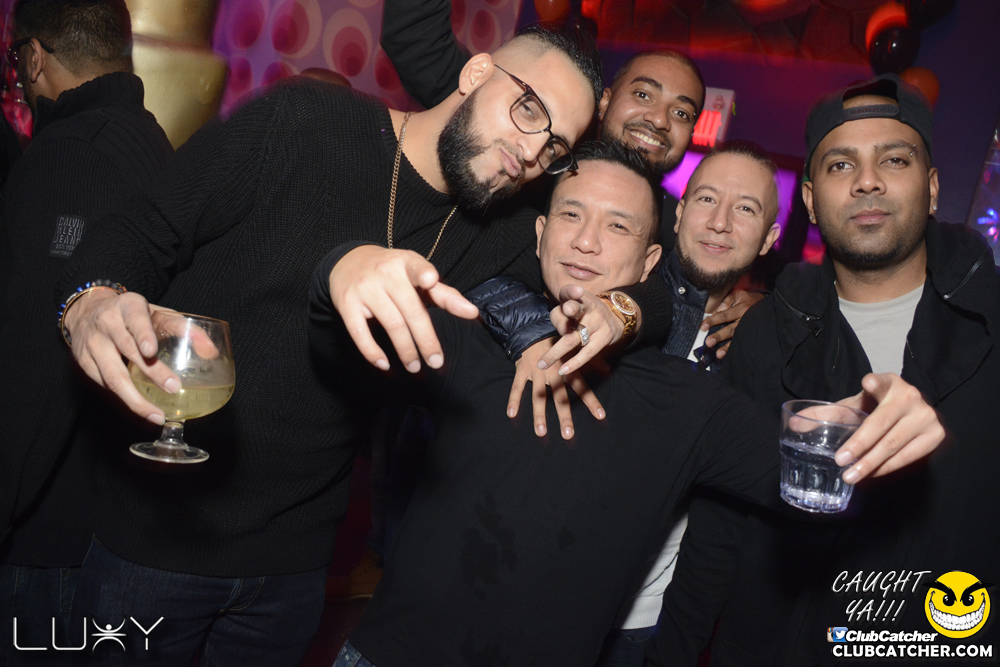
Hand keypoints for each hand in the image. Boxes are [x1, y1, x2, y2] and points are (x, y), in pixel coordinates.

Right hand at [63, 289, 178, 424]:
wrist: (87, 311)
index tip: (151, 351)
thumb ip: (184, 329)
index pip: (135, 319)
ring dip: (135, 399)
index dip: (142, 335)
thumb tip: (211, 351)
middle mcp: (106, 324)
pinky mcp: (83, 362)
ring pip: (112, 376)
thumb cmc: (131, 315)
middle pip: (127, 351)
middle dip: (151, 372)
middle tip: (173, 388)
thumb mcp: (156, 312)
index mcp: (127, 307)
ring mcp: (92, 344)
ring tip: (157, 415)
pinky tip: (141, 409)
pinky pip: (104, 385)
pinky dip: (124, 399)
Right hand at [328, 245, 478, 371]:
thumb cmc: (392, 273)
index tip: (430, 280)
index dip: (424, 273)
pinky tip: (385, 364)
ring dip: (405, 351)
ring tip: (415, 367)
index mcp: (406, 263)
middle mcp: (385, 273)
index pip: (417, 267)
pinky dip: (372, 352)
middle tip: (436, 362)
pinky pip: (360, 333)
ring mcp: (364, 288)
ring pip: (391, 324)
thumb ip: (444, 294)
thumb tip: (472, 313)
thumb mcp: (416, 275)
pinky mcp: (347, 304)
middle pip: (411, 310)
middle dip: (426, 340)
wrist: (348, 262)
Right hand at [507, 338, 604, 439]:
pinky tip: (512, 414)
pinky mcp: (522, 370)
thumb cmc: (557, 346)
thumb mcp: (574, 352)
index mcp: (567, 370)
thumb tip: (609, 371)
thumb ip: (592, 364)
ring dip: (539, 415)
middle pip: (560, 397)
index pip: (582, 388)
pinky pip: (517, 387)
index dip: (591, 401)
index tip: (600, 416)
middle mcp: (554, 373)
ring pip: (538, 396)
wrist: (534, 332)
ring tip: (541, 432)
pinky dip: (513, 399)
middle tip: (568, 434)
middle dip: (564, 416)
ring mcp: (537, 372)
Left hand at [538, 284, 628, 375]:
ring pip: (573, 338)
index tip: (576, 291)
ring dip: (557, 351)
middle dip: (568, 314)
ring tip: (542, 364)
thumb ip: (561, 313)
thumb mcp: (575, 302)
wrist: (615, 316)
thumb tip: (560, 329)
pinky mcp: (603, 339)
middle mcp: (589, 308)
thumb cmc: (585, 310)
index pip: (570, 292)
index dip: (572, 291)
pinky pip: (587, 353)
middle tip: (563, 317)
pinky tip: (563, 370)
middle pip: (574, 310)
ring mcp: (597, 324)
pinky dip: (574, 363)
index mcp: (579, 297)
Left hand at [702, 289, 762, 358]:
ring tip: (719, 354)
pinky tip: (727, 356)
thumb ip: (727, 300)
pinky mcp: (751, 336)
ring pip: (737, 339)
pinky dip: (735, 350)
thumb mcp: (738, 294)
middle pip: (731, 329)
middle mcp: (746, 320)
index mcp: (742, 308)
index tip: (703, 327)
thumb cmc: (747, 300)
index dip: (713, 321)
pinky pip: (743, 343)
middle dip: (719, 336)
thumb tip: (718, 309)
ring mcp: (749, 330)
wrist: (765, 307)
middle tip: (709, 342)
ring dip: (727, 347)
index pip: (724, 315)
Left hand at [834, 373, 944, 482]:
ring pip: (894, 444)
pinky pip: (908, 456)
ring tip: (851, 475)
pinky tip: (871, 474)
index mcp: (889, 383)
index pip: (881, 382)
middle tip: (840, 461)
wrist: (907, 413)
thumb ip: (825, 413)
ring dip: (871, 463)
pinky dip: (887, 467)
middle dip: (859, 445)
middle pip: (881, 424)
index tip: (868, 383)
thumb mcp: (851, 406)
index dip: (875, 383)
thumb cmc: (874, 409)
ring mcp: (927, 416)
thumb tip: (793, 424)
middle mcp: (911, 396)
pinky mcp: (935, 435)